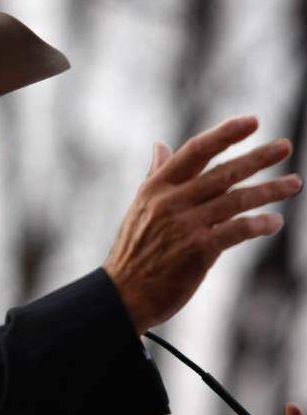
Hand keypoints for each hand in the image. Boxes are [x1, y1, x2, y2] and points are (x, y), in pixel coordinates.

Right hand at [104, 116, 302, 333]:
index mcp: (156, 187)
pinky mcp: (199, 250)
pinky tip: (274, 221)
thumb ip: (155, 174)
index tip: (252, 122)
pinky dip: (259, 224)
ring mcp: (185, 225)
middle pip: (222, 172)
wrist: (124, 293)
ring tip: (293, 184)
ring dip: (269, 190)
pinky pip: (237, 230)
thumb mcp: (139, 206)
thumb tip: (159, 145)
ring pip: (236, 200)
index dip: (225, 134)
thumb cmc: (133, 250)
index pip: (195, 151)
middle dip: (258, 158)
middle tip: (285, 146)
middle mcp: (170, 201)